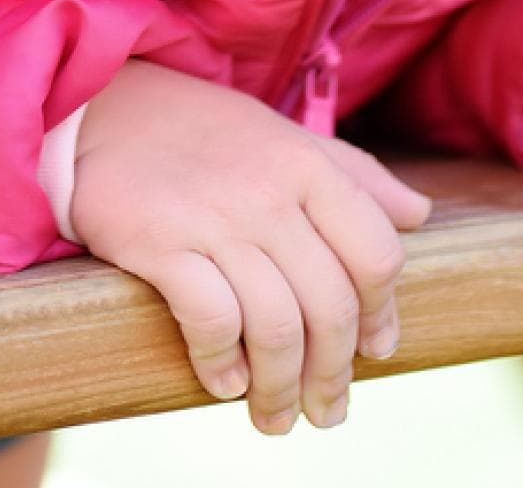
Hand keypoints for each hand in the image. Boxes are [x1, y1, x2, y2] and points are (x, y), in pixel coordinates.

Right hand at [68, 59, 430, 435]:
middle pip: (330, 305)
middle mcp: (269, 191)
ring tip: (273, 418)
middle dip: (333, 374)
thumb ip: (354, 173)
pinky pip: (211, 320)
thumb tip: (419, 213)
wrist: (103, 105)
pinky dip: (223, 363)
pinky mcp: (160, 241)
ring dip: (280, 389)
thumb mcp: (284, 136)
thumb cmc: (202, 130)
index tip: (372, 352)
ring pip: (276, 325)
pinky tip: (224, 379)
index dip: (381, 314)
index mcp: (307, 163)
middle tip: (325, 411)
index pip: (376, 253)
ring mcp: (214, 217)